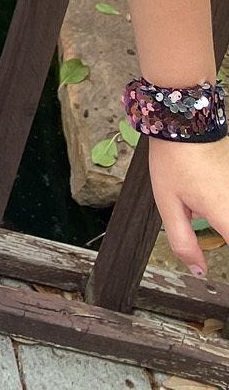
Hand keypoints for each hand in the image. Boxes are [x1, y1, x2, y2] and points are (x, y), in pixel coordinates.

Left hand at [150, 137, 228, 276]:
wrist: (184, 121)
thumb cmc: (174, 159)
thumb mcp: (168, 204)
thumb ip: (183, 241)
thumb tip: (198, 270)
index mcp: (226, 214)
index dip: (228, 260)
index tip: (219, 259)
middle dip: (223, 232)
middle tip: (200, 219)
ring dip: (224, 222)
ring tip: (201, 203)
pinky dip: (224, 207)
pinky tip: (210, 196)